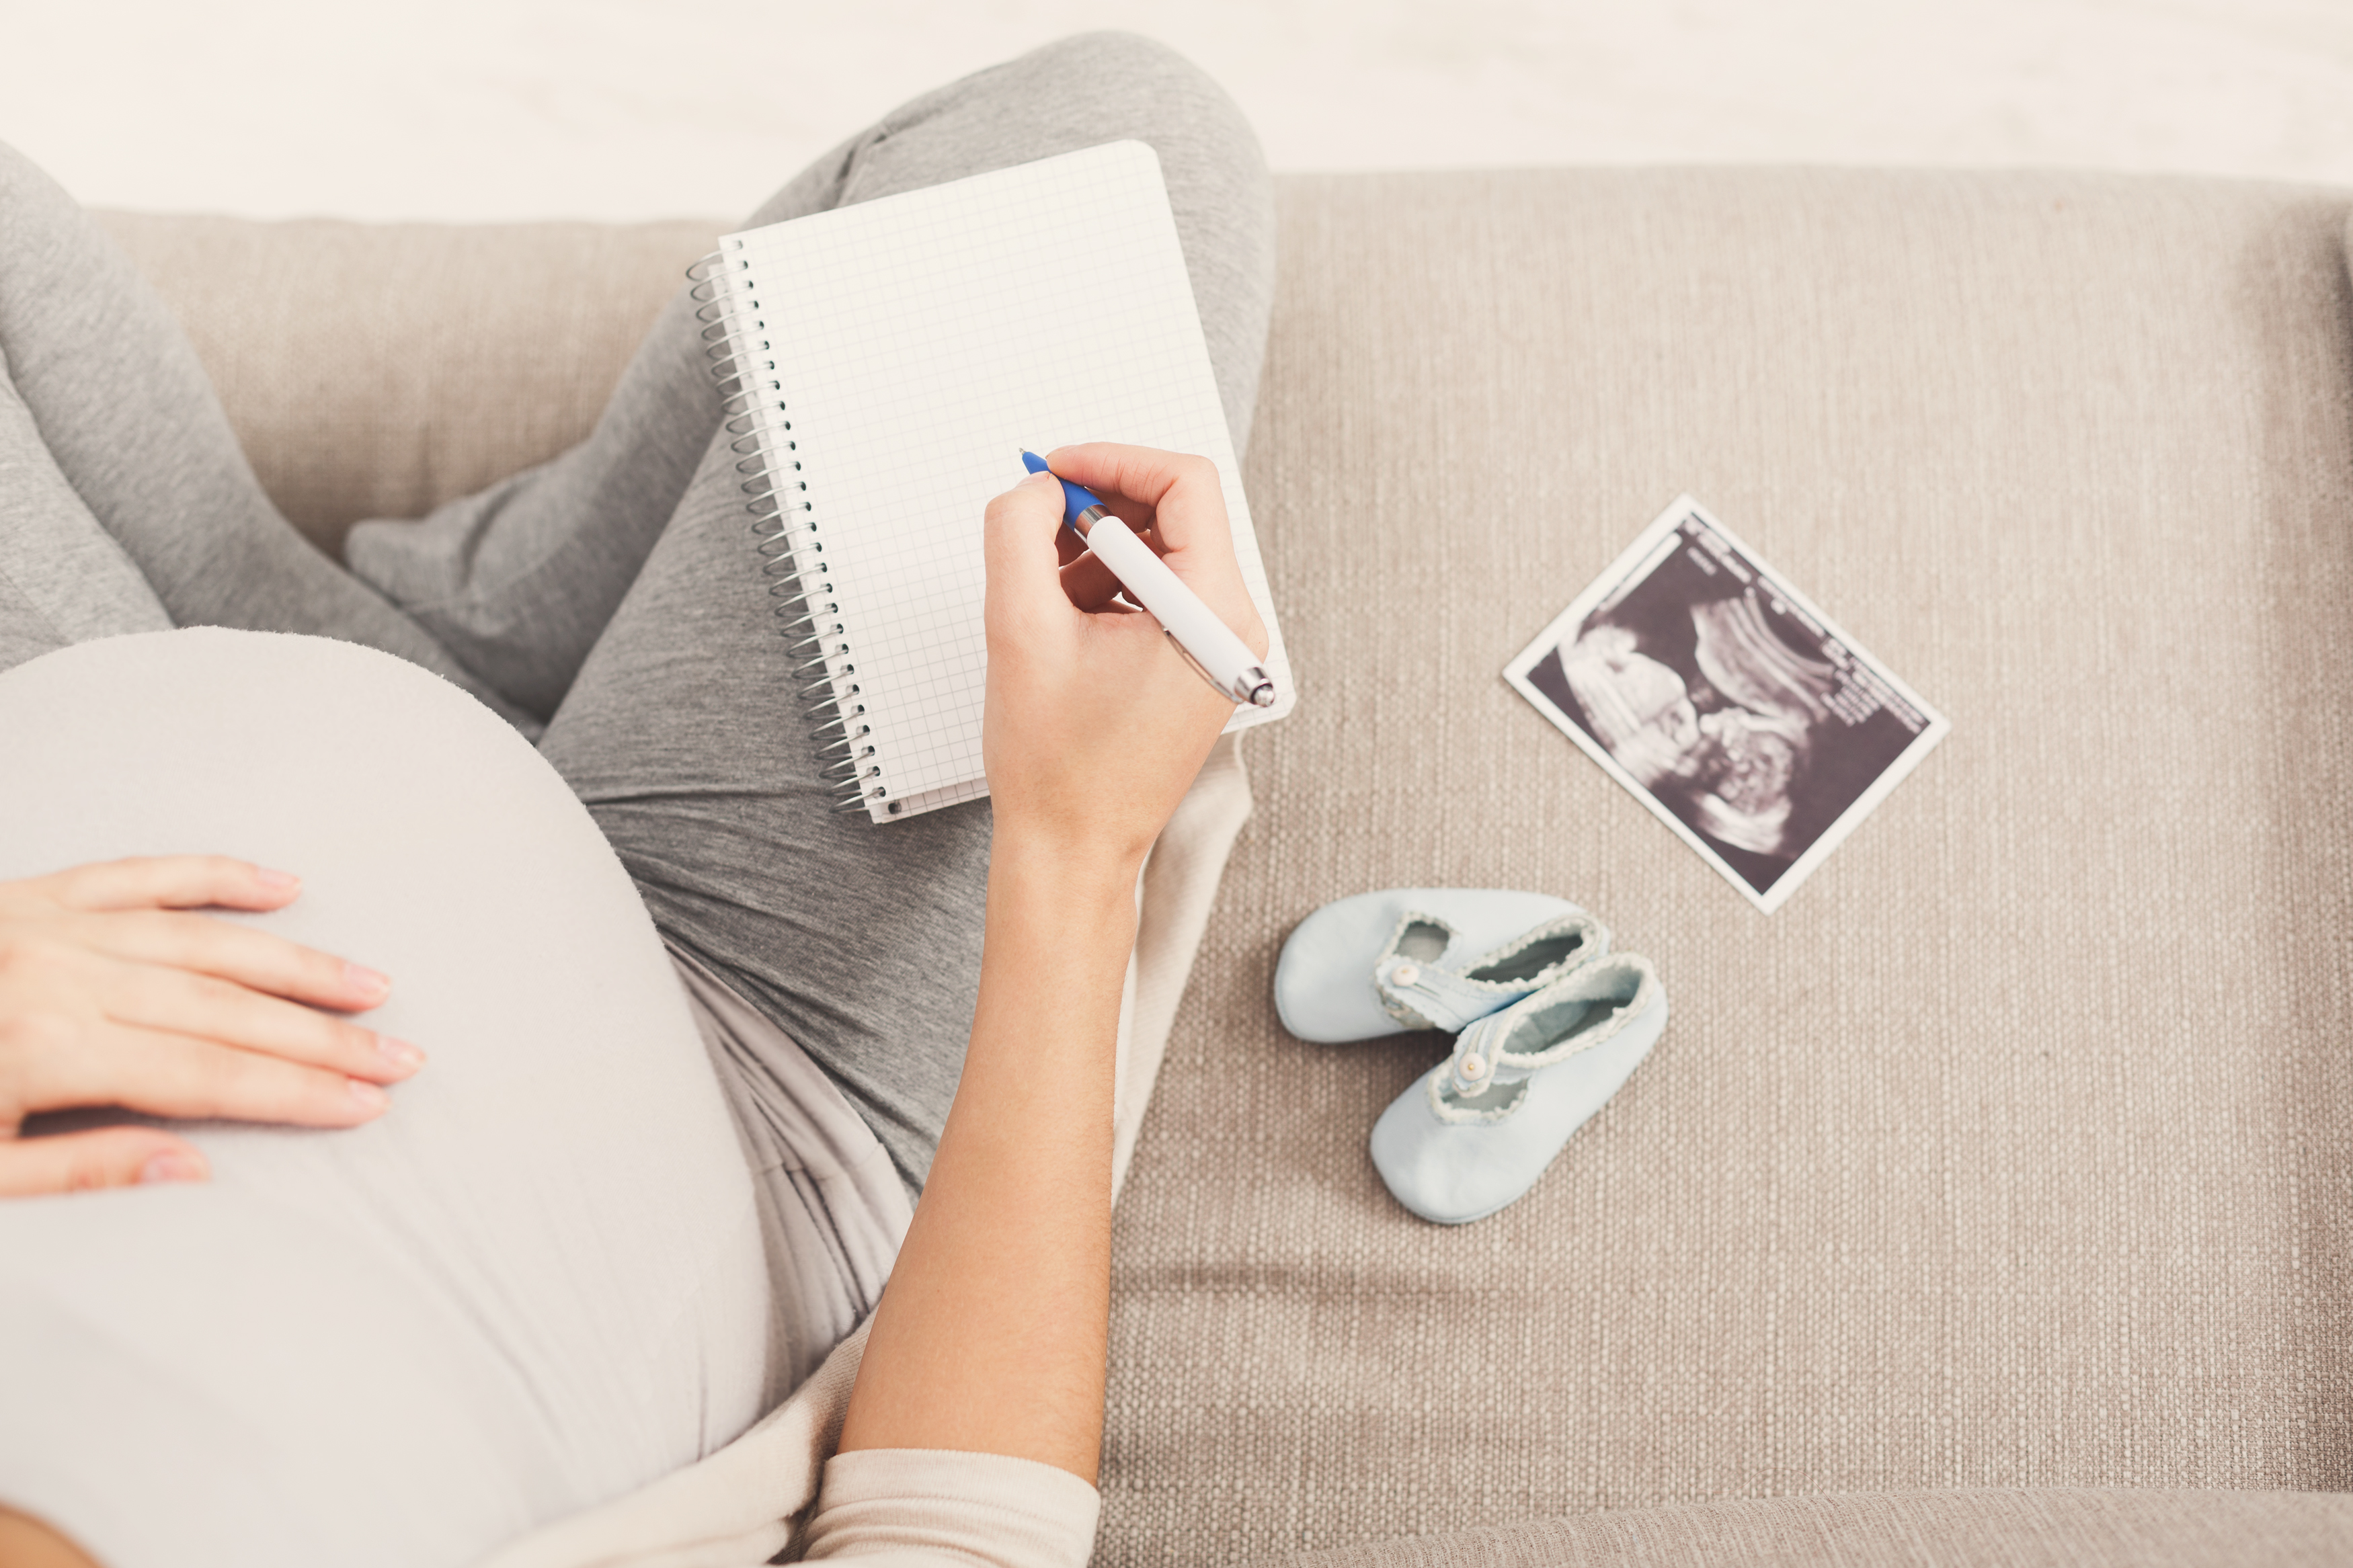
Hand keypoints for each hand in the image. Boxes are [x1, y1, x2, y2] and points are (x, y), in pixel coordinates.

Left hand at [0, 856, 420, 1196]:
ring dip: (295, 964)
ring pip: (202, 938)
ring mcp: (46, 923)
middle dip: (322, 1037)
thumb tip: (189, 1169)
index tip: (363, 1103)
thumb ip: (73, 1174)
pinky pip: (139, 873)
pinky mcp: (31, 893)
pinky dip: (215, 876)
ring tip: (367, 986)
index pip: (204, 1074)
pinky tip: (280, 886)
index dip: (295, 1091)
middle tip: (397, 1054)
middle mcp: (54, 973)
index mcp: (39, 1047)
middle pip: (223, 1008)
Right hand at [981, 443, 1267, 869]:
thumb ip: (1018, 531)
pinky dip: (1107, 588)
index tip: (1053, 472)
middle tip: (1036, 526)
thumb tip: (1038, 485)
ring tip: (1044, 596)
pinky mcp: (1202, 665)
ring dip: (1096, 553)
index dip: (1112, 460)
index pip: (1184, 484)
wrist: (1072, 847)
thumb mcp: (1018, 626)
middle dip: (1097, 510)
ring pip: (1162, 552)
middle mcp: (1236, 627)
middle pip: (1176, 514)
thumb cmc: (1056, 764)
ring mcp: (1224, 648)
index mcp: (1213, 612)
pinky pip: (1159, 593)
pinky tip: (1064, 624)